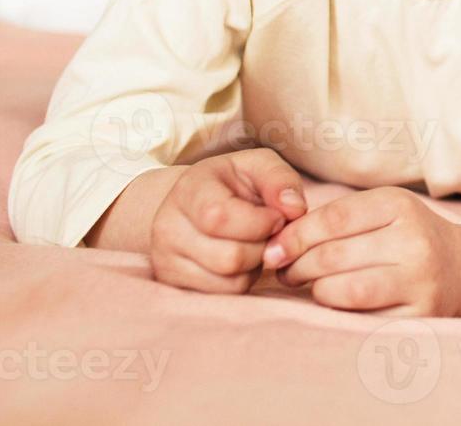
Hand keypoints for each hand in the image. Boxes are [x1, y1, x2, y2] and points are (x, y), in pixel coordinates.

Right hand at [149, 147, 306, 293]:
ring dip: (254, 265)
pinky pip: (225, 294)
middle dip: (262, 246)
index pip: (219, 217)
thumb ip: (280, 180)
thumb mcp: (259, 166)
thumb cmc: (233, 182)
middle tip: (267, 232)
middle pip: (229, 257)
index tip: (275, 215)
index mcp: (189, 190)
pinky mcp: (174, 282)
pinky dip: (243, 280)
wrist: (194, 202)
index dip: (260, 222)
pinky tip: (241, 258)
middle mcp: (168, 226)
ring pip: (230, 281)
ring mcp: (166, 259)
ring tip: (253, 242)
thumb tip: (295, 210)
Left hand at [263, 186, 460, 316]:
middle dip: (297, 266)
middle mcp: (412, 241)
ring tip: (309, 286)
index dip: (295, 236)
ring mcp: (418, 280)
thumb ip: (337, 219)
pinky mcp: (419, 314)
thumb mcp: (383, 211)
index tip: (274, 249)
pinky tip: (334, 302)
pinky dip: (338, 311)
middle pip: (332, 256)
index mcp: (399, 206)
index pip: (333, 219)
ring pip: (343, 290)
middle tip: (285, 271)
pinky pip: (362, 316)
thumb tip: (278, 245)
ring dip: (314, 290)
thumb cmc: (410, 236)